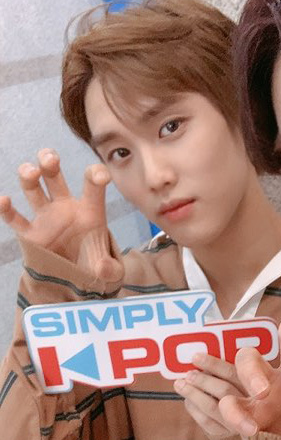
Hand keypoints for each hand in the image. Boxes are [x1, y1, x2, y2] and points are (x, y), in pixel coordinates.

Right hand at [0, 149, 123, 286]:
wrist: (78, 280)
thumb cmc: (97, 267)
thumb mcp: (110, 272)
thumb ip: (110, 269)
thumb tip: (102, 268)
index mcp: (90, 211)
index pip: (93, 186)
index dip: (96, 175)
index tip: (100, 175)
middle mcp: (65, 208)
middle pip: (54, 177)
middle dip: (49, 162)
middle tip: (50, 158)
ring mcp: (46, 219)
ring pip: (33, 189)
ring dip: (29, 175)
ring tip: (31, 172)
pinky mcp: (31, 235)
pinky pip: (15, 219)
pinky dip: (6, 210)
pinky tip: (3, 201)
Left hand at [174, 353, 245, 439]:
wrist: (243, 423)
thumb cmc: (238, 390)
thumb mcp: (241, 376)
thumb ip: (226, 368)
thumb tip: (198, 357)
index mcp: (257, 385)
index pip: (234, 372)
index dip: (214, 365)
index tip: (196, 357)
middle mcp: (253, 405)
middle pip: (224, 390)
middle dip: (203, 381)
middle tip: (188, 374)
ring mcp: (238, 423)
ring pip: (212, 406)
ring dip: (193, 394)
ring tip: (180, 384)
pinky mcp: (224, 433)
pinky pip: (205, 420)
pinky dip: (193, 408)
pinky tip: (187, 399)